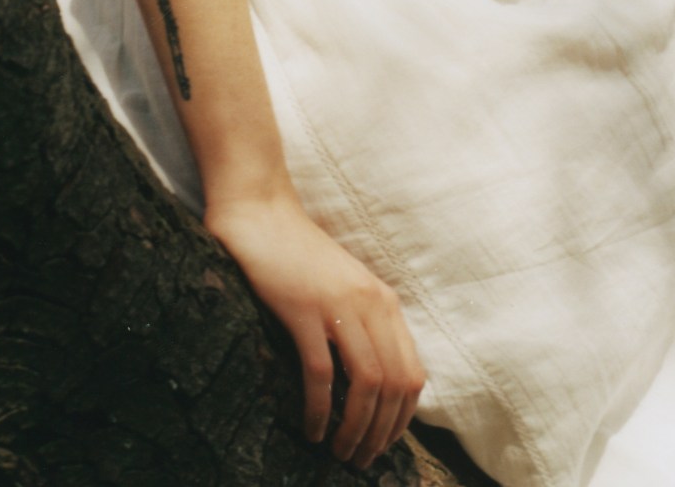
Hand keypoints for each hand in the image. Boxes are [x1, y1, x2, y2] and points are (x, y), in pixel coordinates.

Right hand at [205, 189, 427, 465]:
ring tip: (339, 452)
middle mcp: (371, 303)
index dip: (402, 418)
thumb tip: (372, 387)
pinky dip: (320, 411)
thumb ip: (363, 325)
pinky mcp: (304, 310)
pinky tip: (312, 430)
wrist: (262, 213)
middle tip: (360, 460)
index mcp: (385, 302)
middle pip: (394, 385)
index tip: (384, 444)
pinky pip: (322, 374)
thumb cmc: (300, 258)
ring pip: (366, 385)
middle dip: (380, 433)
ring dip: (354, 429)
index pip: (412, 374)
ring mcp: (339, 305)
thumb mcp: (345, 290)